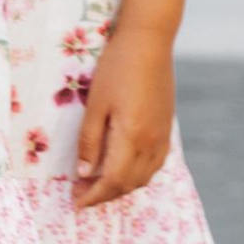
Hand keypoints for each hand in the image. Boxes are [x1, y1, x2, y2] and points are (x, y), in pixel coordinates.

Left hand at [73, 30, 175, 208]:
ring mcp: (163, 136)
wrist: (149, 42)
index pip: (112, 180)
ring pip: (144, 177)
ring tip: (98, 184)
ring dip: (121, 187)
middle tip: (80, 193)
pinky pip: (155, 164)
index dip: (93, 196)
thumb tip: (83, 174)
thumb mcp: (95, 104)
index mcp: (132, 136)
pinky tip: (123, 168)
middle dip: (104, 195)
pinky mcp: (167, 128)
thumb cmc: (117, 68)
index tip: (76, 201)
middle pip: (129, 184)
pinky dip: (138, 175)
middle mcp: (152, 142)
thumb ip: (89, 141)